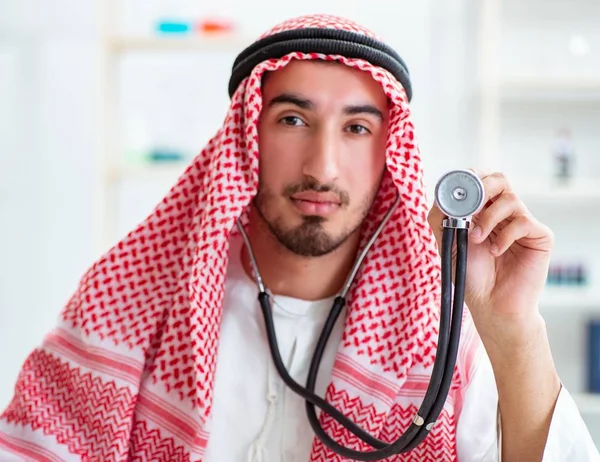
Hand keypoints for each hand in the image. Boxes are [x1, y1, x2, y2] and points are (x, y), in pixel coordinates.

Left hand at [427, 170, 554, 345]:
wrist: (490, 304)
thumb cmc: (470, 275)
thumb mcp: (448, 241)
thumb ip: (441, 217)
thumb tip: (443, 194)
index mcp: (483, 210)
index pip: (481, 180)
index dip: (470, 179)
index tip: (457, 190)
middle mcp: (504, 213)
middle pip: (499, 179)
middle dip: (481, 188)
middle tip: (469, 208)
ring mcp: (523, 223)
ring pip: (510, 198)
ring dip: (488, 217)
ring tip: (477, 239)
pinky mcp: (540, 237)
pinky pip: (523, 222)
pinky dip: (504, 236)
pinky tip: (495, 251)